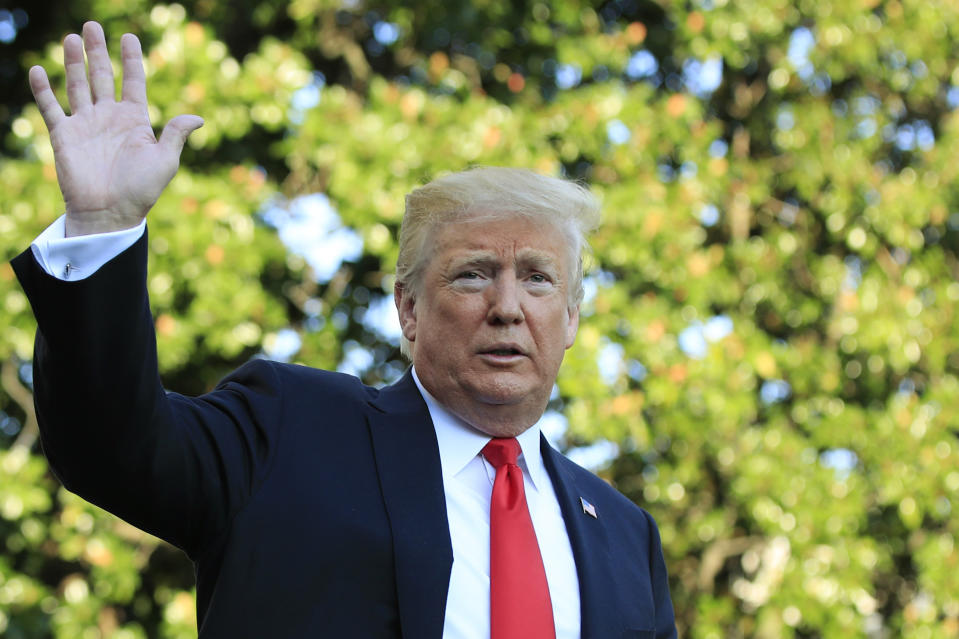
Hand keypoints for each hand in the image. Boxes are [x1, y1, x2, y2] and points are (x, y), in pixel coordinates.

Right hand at [29, 21, 203, 236]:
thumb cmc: (141, 190)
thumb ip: (176, 134)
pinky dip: (43, 90)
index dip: (131, 60)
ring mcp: (86, 124)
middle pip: (102, 76)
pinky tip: (40, 71)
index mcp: (135, 120)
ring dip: (73, 62)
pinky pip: (51, 108)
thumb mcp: (166, 161)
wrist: (110, 213)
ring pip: (77, 85)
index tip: (129, 37)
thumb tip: (199, 118)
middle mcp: (109, 117)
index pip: (132, 82)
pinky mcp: (64, 135)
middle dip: (97, 52)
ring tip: (72, 38)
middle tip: (91, 26)